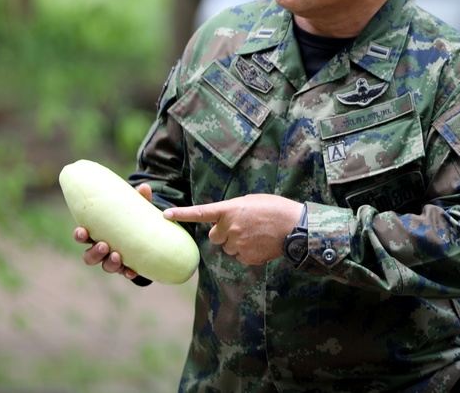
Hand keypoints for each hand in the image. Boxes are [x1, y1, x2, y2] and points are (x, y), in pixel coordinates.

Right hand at [73, 183, 152, 279]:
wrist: (149, 236)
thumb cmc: (133, 220)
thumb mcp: (135, 209)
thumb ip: (139, 199)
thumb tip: (144, 187)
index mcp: (98, 233)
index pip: (82, 237)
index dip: (80, 236)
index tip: (82, 231)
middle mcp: (102, 249)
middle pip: (89, 257)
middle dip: (95, 253)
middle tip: (104, 245)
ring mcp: (113, 260)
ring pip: (105, 266)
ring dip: (110, 263)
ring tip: (118, 256)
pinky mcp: (127, 268)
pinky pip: (125, 273)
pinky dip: (128, 272)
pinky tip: (132, 271)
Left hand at [164, 194, 302, 265]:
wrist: (294, 226)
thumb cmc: (274, 209)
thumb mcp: (250, 202)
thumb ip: (232, 211)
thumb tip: (222, 222)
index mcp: (230, 209)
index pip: (201, 212)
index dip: (182, 214)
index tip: (165, 214)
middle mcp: (230, 227)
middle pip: (215, 236)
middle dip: (224, 233)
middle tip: (243, 227)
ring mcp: (238, 244)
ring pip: (228, 247)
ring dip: (237, 242)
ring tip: (256, 234)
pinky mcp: (246, 257)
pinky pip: (239, 256)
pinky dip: (247, 252)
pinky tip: (260, 243)